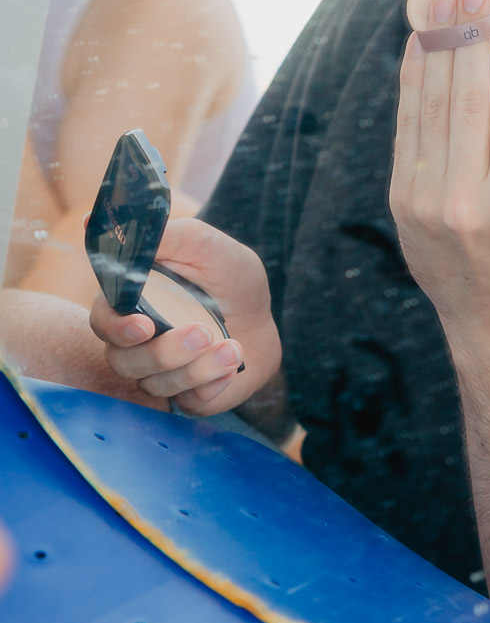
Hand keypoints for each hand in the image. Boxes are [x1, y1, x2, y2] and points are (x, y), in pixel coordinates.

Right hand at [89, 219, 280, 414]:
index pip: (103, 321)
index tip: (144, 325)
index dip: (118, 328)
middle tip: (202, 332)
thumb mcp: (203, 244)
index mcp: (132, 302)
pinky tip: (232, 363)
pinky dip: (212, 384)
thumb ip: (161, 236)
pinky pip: (189, 403)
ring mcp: (160, 373)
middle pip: (125, 361)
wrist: (264, 315)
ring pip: (157, 384)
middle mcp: (138, 342)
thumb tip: (93, 219)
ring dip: (197, 367)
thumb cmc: (228, 276)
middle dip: (164, 351)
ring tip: (231, 347)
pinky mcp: (187, 397)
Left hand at [390, 0, 489, 353]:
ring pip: (435, 106)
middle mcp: (472, 196)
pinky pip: (409, 129)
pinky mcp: (404, 201)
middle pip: (470, 96)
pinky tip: (418, 48)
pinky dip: (412, 84)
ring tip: (441, 5)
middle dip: (470, 36)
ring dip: (438, 49)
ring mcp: (431, 200)